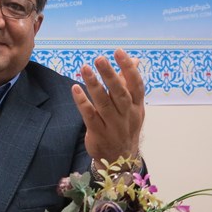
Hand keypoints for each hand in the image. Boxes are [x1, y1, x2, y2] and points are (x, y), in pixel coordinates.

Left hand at [71, 48, 144, 162]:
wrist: (121, 160)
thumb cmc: (125, 125)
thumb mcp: (133, 106)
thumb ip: (130, 83)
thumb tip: (134, 59)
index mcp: (137, 106)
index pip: (136, 85)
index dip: (128, 68)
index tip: (118, 52)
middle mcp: (127, 115)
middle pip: (119, 93)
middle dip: (110, 75)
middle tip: (100, 58)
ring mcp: (113, 125)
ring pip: (103, 103)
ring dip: (94, 85)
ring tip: (85, 68)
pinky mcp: (98, 133)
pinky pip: (90, 116)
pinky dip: (82, 102)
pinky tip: (75, 89)